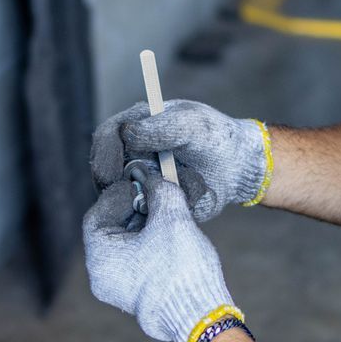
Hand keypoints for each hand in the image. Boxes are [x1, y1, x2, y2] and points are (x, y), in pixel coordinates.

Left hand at [82, 161, 238, 341]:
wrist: (202, 317)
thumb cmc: (181, 269)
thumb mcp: (171, 217)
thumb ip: (160, 191)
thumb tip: (154, 179)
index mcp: (100, 258)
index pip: (98, 215)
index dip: (119, 194)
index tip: (140, 183)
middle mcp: (103, 277)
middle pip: (112, 230)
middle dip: (135, 209)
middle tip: (155, 194)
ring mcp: (121, 291)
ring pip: (127, 248)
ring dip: (145, 227)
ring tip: (167, 212)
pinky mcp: (140, 298)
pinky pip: (138, 264)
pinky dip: (151, 245)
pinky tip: (171, 234)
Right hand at [89, 99, 271, 222]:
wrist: (238, 168)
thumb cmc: (215, 138)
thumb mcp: (192, 126)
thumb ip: (160, 128)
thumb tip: (125, 134)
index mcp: (137, 126)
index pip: (106, 137)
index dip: (103, 155)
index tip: (110, 174)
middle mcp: (132, 153)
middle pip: (104, 170)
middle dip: (112, 185)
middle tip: (127, 196)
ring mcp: (139, 179)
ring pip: (118, 196)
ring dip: (132, 201)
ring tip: (149, 203)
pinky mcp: (150, 202)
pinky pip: (137, 214)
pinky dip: (146, 215)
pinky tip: (157, 215)